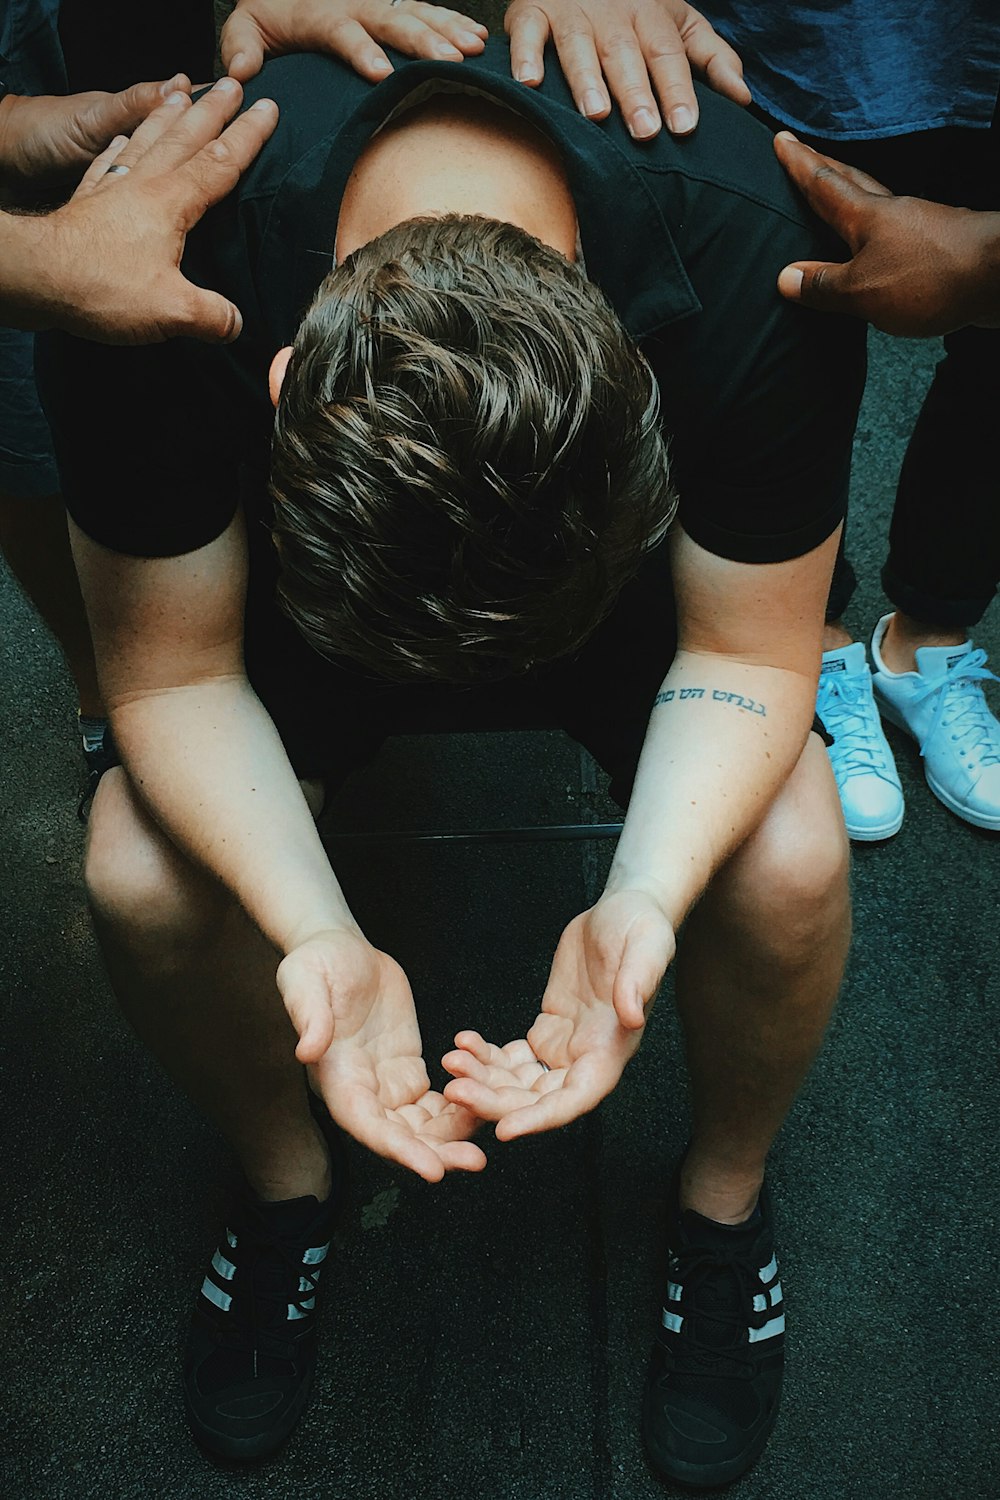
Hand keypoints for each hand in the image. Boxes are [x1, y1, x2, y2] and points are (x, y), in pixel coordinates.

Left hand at [17, 78, 277, 343]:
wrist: (37, 277)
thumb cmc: (102, 287)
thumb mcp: (171, 311)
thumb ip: (212, 315)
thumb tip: (235, 324)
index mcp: (171, 202)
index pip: (219, 162)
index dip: (248, 136)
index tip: (268, 109)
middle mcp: (143, 185)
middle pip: (185, 138)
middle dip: (213, 110)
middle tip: (231, 83)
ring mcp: (112, 188)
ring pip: (147, 140)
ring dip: (168, 116)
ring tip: (182, 94)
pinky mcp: (87, 202)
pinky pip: (107, 163)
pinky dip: (119, 147)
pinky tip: (121, 141)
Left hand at [221, 0, 487, 82]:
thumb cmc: (268, 12)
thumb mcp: (245, 26)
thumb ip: (240, 46)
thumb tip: (241, 72)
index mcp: (320, 14)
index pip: (343, 31)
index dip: (361, 50)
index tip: (380, 73)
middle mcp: (354, 3)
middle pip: (391, 20)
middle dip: (422, 41)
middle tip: (448, 62)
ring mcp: (377, 2)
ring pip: (416, 12)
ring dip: (447, 30)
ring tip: (473, 49)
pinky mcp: (393, 4)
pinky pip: (426, 9)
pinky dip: (453, 20)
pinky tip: (478, 37)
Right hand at [278, 930, 486, 1181]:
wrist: (339, 947)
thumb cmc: (316, 962)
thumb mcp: (305, 981)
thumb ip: (309, 1016)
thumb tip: (307, 1050)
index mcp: (336, 1077)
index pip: (367, 1125)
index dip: (399, 1149)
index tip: (431, 1169)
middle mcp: (361, 1089)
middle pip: (399, 1136)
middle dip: (435, 1152)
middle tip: (474, 1161)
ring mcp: (385, 1082)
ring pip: (420, 1125)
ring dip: (451, 1137)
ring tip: (484, 1145)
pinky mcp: (405, 1068)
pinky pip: (434, 1101)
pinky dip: (458, 1109)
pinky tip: (484, 1109)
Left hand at [442, 890, 674, 1138]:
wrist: (622, 912)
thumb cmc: (641, 928)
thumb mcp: (646, 948)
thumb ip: (638, 983)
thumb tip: (632, 1016)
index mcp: (612, 1050)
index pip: (575, 1099)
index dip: (540, 1118)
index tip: (505, 1129)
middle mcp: (587, 1058)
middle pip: (538, 1100)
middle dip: (496, 1102)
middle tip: (455, 1091)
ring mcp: (565, 1047)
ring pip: (519, 1084)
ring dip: (483, 1081)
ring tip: (451, 1061)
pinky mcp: (548, 1031)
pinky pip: (512, 1059)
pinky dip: (486, 1057)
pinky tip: (464, 1043)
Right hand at [504, 0, 748, 139]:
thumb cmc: (634, 9)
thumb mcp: (680, 23)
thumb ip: (711, 58)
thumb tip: (743, 97)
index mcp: (652, 17)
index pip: (669, 56)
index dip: (678, 90)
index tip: (686, 126)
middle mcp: (612, 14)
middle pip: (627, 55)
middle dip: (636, 92)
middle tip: (645, 131)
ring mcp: (571, 11)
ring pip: (579, 45)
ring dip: (586, 78)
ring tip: (596, 113)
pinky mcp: (531, 11)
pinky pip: (527, 31)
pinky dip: (526, 55)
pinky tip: (530, 82)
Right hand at [774, 130, 999, 336]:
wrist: (998, 274)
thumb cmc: (929, 278)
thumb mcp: (863, 290)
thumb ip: (824, 285)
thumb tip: (786, 278)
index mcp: (866, 217)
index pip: (824, 184)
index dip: (800, 164)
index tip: (782, 140)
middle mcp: (892, 212)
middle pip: (852, 182)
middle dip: (824, 167)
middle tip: (805, 152)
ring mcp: (919, 225)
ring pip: (877, 203)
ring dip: (853, 195)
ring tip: (837, 195)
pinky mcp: (939, 245)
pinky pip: (898, 230)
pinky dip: (879, 229)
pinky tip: (879, 242)